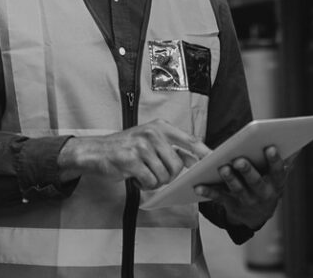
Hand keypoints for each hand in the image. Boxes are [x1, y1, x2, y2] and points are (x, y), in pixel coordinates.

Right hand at [58, 119, 211, 189]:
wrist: (96, 151)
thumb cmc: (125, 148)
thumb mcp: (149, 140)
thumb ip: (171, 148)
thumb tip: (194, 159)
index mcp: (160, 126)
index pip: (188, 139)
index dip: (204, 152)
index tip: (216, 160)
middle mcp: (152, 133)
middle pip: (177, 165)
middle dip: (169, 176)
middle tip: (155, 173)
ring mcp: (141, 146)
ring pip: (164, 176)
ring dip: (155, 181)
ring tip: (143, 172)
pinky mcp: (131, 160)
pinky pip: (150, 182)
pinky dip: (144, 184)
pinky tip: (135, 176)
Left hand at [194, 146, 292, 229]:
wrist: (257, 214)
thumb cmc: (268, 184)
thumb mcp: (278, 175)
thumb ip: (285, 160)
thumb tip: (297, 145)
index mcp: (276, 184)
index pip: (278, 172)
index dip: (275, 161)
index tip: (270, 147)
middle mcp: (262, 194)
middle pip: (255, 182)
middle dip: (248, 171)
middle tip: (239, 159)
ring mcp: (246, 200)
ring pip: (237, 189)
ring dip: (230, 179)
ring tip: (223, 167)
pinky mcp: (230, 203)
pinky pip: (218, 196)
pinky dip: (207, 191)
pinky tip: (198, 186)